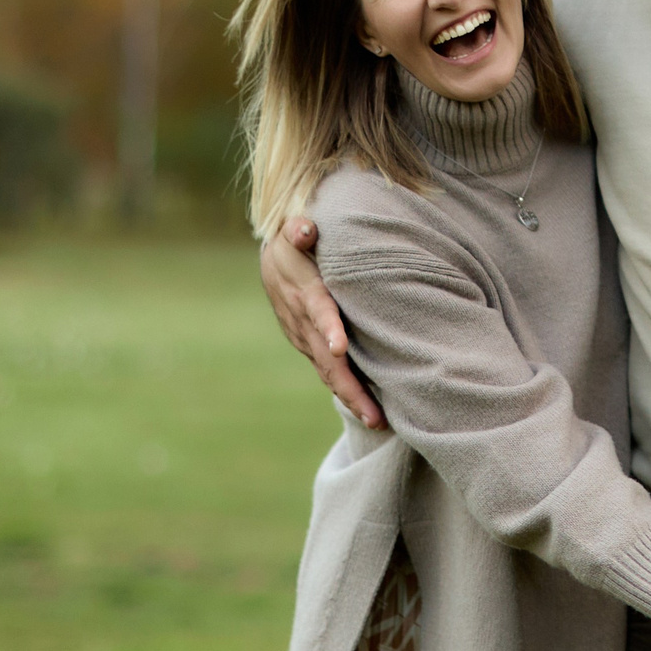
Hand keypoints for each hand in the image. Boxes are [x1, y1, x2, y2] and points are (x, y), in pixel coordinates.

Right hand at [259, 217, 382, 429]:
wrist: (272, 263)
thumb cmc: (294, 244)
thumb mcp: (293, 232)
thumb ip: (299, 230)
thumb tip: (305, 229)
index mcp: (304, 292)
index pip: (318, 311)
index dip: (328, 328)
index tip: (340, 348)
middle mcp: (302, 322)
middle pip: (326, 358)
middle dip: (349, 386)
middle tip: (374, 413)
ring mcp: (304, 339)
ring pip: (328, 372)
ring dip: (351, 396)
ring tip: (377, 421)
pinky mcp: (309, 347)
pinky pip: (327, 372)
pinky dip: (345, 391)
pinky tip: (366, 410)